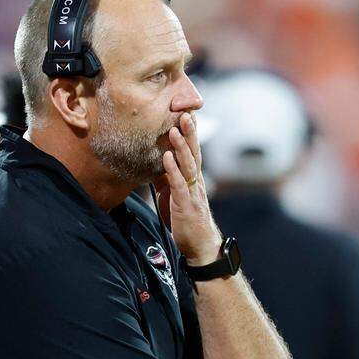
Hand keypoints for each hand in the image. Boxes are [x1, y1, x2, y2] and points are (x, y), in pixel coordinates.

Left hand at [152, 112, 221, 265]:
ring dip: (181, 147)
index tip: (185, 113)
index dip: (189, 133)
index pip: (193, 151)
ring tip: (174, 130)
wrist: (200, 246)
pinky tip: (166, 158)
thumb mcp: (174, 195)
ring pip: (188, 165)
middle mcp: (196, 182)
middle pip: (194, 152)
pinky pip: (179, 184)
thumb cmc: (186, 221)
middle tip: (184, 112)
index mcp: (194, 178)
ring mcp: (192, 193)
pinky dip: (172, 170)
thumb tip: (158, 163)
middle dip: (189, 132)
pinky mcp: (186, 205)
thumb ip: (168, 179)